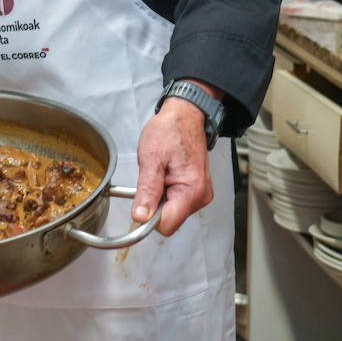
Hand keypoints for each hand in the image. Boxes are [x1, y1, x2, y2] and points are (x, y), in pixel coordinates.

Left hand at [131, 94, 214, 235]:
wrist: (185, 116)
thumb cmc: (170, 131)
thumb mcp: (151, 159)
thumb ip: (147, 192)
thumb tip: (141, 217)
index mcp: (191, 191)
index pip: (166, 225)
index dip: (149, 218)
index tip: (141, 202)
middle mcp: (201, 197)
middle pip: (169, 220)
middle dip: (155, 204)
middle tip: (153, 177)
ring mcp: (200, 194)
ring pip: (171, 212)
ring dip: (160, 196)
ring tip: (160, 172)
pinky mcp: (197, 190)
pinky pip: (176, 202)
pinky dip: (166, 192)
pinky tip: (166, 174)